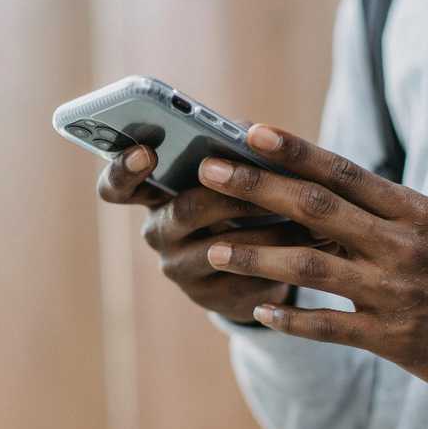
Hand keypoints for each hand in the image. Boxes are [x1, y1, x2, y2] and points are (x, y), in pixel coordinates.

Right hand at [97, 144, 313, 323]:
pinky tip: (310, 247)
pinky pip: (248, 279)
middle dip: (230, 193)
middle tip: (265, 183)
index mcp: (153, 195)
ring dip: (268, 230)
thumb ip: (230, 147)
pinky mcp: (215, 299)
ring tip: (305, 216)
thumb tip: (247, 129)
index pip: (117, 186)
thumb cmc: (240, 202)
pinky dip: (283, 259)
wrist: (256, 265)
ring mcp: (183, 270)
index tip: (146, 152)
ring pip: (222, 248)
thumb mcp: (231, 173)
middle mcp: (159, 234)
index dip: (124, 170)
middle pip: (185, 209)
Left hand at [195, 124, 427, 391]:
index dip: (296, 150)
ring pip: (312, 266)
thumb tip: (308, 181)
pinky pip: (328, 326)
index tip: (250, 131)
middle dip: (257, 188)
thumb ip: (377, 210)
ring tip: (214, 250)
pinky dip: (291, 317)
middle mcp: (402, 245)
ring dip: (257, 255)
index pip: (345, 171)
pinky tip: (258, 309)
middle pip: (317, 208)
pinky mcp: (389, 337)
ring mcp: (394, 291)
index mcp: (414, 211)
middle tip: (209, 172)